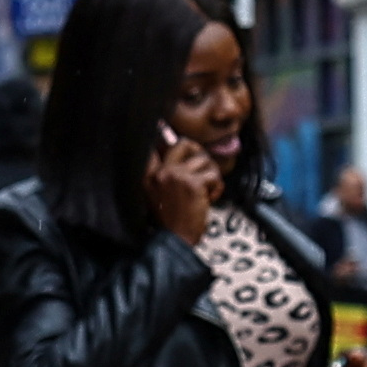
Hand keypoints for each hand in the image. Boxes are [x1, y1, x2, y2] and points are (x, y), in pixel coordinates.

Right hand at [140, 130, 220, 245]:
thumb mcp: (157, 194)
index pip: (154, 145)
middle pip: (184, 144)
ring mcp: (176, 176)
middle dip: (200, 154)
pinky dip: (217, 188)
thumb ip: (162, 172)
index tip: (162, 126)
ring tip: (205, 192)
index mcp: (149, 174)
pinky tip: (208, 199)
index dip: (163, 134)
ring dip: (211, 177)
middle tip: (202, 171)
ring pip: (204, 161)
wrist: (176, 240)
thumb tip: (173, 145)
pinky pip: (214, 175)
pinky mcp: (193, 183)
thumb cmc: (172, 220)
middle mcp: (160, 171)